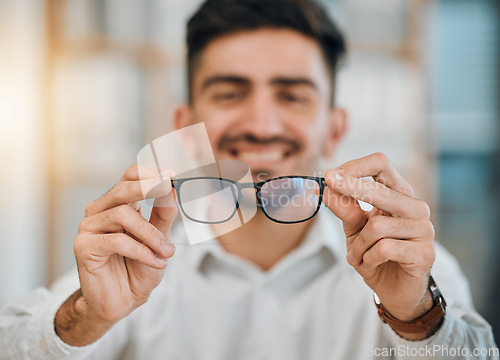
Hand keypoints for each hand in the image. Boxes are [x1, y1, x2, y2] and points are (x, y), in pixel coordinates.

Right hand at [55, 165, 176, 345]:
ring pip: (122, 214)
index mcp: (119, 205)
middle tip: (167, 188)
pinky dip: (141, 250)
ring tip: (166, 252)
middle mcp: (101, 212)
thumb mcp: (159, 240)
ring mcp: (89, 227)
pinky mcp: (84, 246)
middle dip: (148, 188)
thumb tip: (171, 188)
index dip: (148, 174)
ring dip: (150, 234)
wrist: (124, 301)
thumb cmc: (139, 268)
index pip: (129, 178)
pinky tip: (155, 261)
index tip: (170, 175)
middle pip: (122, 189)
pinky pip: (116, 240)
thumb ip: (163, 216)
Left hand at [323, 153, 435, 328]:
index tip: (331, 174)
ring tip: (357, 255)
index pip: (381, 165)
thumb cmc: (374, 253)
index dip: (356, 166)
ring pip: (378, 226)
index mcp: (397, 194)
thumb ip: (345, 209)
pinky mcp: (425, 252)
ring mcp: (424, 229)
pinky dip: (368, 258)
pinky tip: (371, 264)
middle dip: (351, 187)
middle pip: (382, 188)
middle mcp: (414, 207)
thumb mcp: (353, 229)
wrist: (393, 290)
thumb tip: (328, 188)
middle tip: (328, 185)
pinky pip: (385, 248)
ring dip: (358, 244)